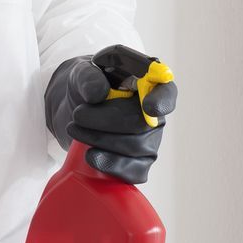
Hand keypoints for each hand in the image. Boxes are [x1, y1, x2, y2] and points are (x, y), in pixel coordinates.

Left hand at [42, 46, 177, 183]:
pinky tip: (91, 155)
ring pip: (135, 147)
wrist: (76, 110)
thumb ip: (88, 76)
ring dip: (100, 139)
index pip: (167, 93)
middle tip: (77, 114)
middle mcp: (155, 114)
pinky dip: (110, 165)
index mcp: (149, 84)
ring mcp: (150, 140)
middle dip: (107, 120)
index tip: (148, 107)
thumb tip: (98, 94)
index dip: (162, 102)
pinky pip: (134, 171)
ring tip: (75, 129)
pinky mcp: (139, 163)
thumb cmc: (88, 86)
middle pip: (143, 123)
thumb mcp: (83, 72)